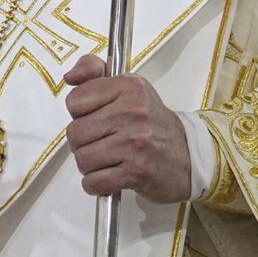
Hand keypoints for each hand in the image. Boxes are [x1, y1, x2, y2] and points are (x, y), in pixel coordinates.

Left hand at [62, 55, 194, 203]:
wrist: (187, 153)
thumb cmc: (150, 122)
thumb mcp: (127, 86)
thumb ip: (93, 72)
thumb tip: (70, 77)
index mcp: (129, 86)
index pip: (76, 100)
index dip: (80, 113)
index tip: (96, 116)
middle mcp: (133, 112)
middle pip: (75, 132)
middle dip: (83, 142)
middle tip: (101, 141)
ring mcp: (135, 142)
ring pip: (82, 158)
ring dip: (89, 165)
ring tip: (107, 159)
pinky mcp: (137, 171)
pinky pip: (94, 181)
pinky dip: (96, 184)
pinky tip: (110, 175)